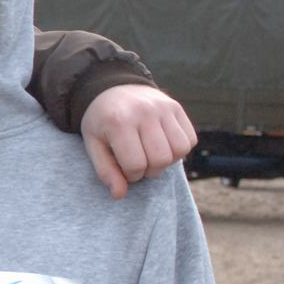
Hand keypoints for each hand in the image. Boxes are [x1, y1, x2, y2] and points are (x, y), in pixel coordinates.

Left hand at [80, 86, 195, 198]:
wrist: (113, 89)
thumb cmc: (101, 122)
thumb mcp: (93, 145)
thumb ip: (105, 170)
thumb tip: (119, 195)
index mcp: (118, 122)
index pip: (135, 164)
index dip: (131, 175)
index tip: (124, 169)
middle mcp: (144, 112)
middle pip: (160, 159)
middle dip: (150, 171)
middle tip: (138, 164)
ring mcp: (163, 108)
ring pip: (179, 151)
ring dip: (167, 161)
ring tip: (151, 155)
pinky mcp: (176, 107)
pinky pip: (190, 140)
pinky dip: (179, 150)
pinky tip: (163, 145)